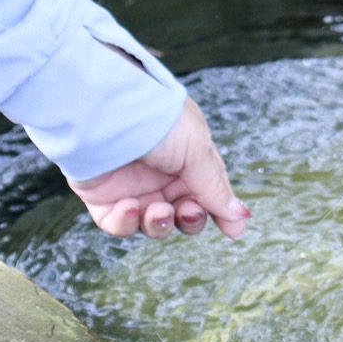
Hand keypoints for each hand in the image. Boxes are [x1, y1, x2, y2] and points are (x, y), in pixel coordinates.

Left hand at [67, 98, 250, 239]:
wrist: (105, 111)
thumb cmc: (157, 120)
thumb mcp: (198, 151)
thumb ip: (216, 188)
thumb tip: (240, 216)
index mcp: (188, 161)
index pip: (209, 195)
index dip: (221, 213)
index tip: (233, 230)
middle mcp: (161, 176)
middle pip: (184, 215)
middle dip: (190, 219)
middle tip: (187, 210)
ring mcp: (132, 188)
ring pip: (154, 225)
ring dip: (160, 224)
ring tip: (157, 210)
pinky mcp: (102, 199)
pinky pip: (119, 225)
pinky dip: (127, 223)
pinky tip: (130, 207)